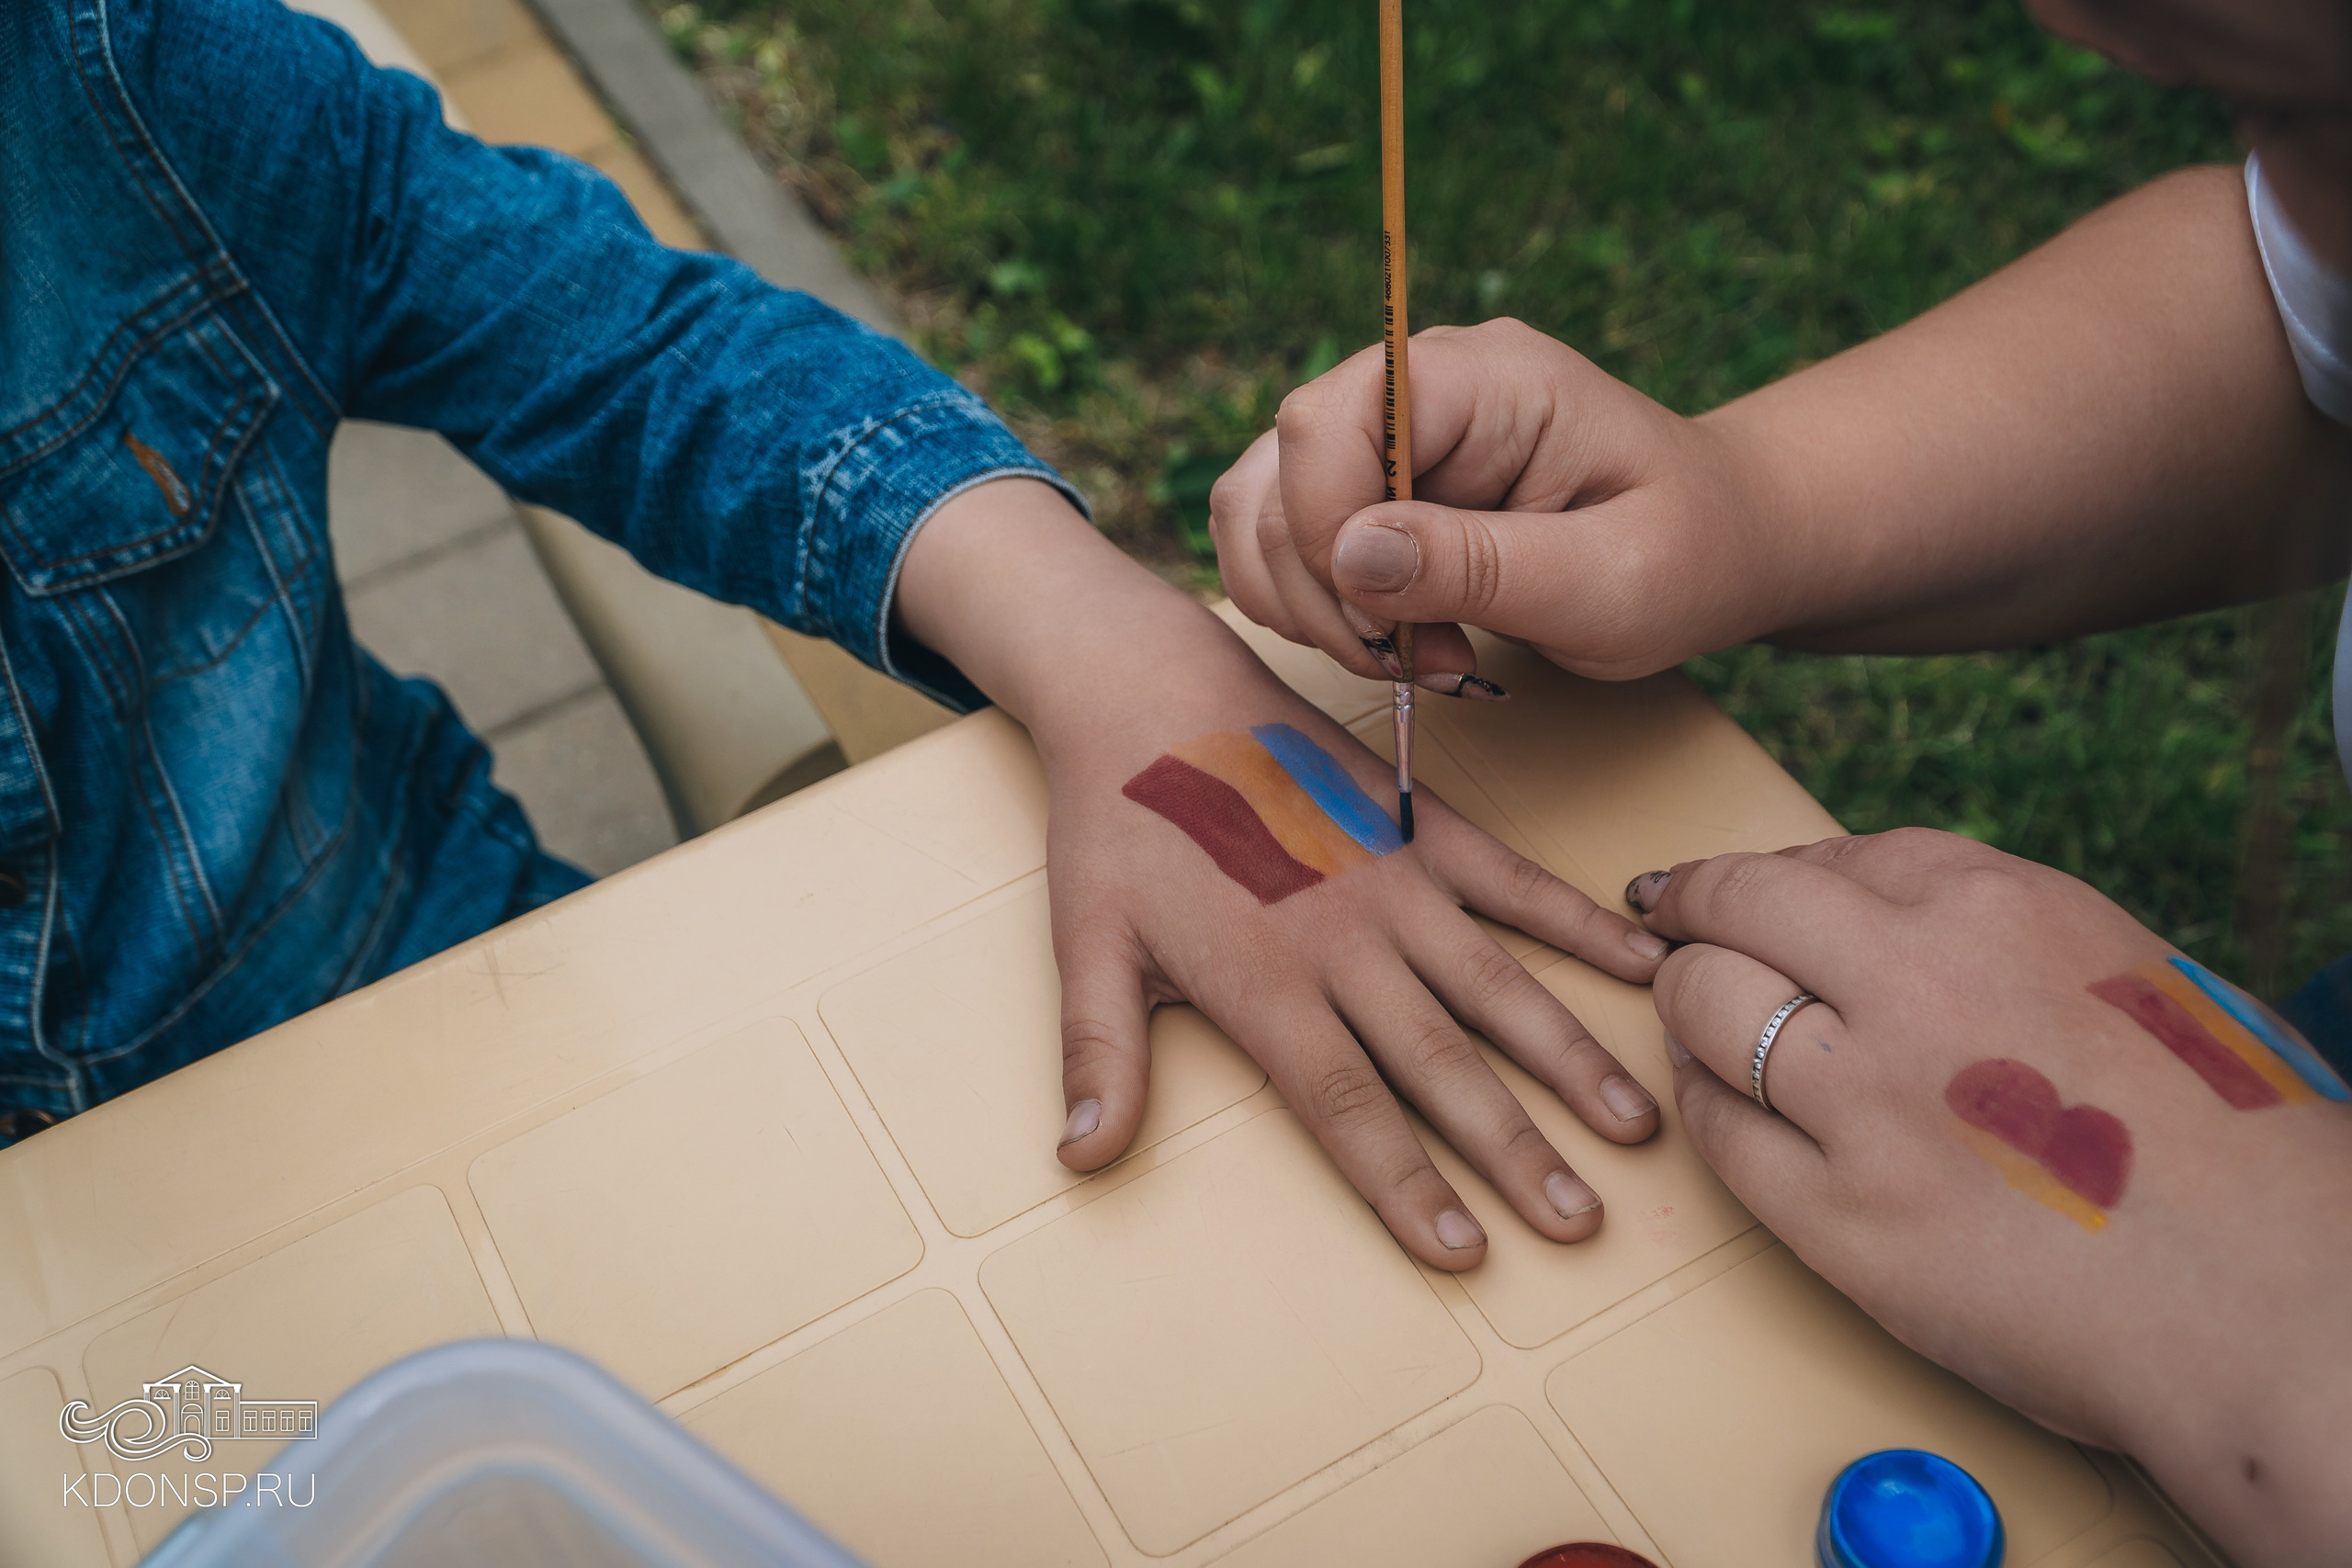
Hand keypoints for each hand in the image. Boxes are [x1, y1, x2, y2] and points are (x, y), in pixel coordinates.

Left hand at [896, 478, 1669, 1269]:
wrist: (1151, 689)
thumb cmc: (1117, 823)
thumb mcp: (1088, 943)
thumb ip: (1101, 1054)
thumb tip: (1080, 1157)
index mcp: (1267, 983)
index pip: (1348, 1108)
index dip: (1406, 1184)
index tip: (1464, 1251)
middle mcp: (1345, 942)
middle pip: (1443, 1065)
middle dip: (1516, 1151)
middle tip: (1582, 1222)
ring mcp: (1393, 880)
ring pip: (1497, 985)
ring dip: (1568, 1058)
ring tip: (1635, 1124)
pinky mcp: (1419, 825)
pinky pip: (1514, 882)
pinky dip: (1580, 923)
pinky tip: (1643, 960)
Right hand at [1208, 318, 1766, 685]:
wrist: (1718, 544)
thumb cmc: (1689, 555)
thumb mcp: (1613, 580)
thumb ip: (1485, 564)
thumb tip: (1352, 552)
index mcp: (1482, 377)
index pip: (1328, 420)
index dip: (1326, 532)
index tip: (1391, 627)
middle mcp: (1414, 387)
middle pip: (1277, 472)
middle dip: (1326, 593)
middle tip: (1421, 663)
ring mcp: (1383, 435)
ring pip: (1257, 510)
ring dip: (1312, 607)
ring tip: (1414, 657)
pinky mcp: (1366, 486)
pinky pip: (1279, 541)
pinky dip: (1314, 609)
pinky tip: (1397, 642)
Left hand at [1630, 828, 2351, 1566]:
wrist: (2274, 1298)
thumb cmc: (2229, 1144)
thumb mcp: (2124, 974)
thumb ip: (1999, 940)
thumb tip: (1893, 922)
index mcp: (2001, 908)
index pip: (1831, 859)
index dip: (1771, 878)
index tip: (1741, 892)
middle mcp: (1917, 981)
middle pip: (1739, 908)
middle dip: (1693, 913)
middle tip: (1670, 929)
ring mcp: (1868, 1099)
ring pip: (1706, 1008)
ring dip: (1684, 1006)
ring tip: (1690, 1019)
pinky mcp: (1841, 1216)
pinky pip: (1721, 1133)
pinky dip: (1704, 1108)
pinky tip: (1723, 1109)